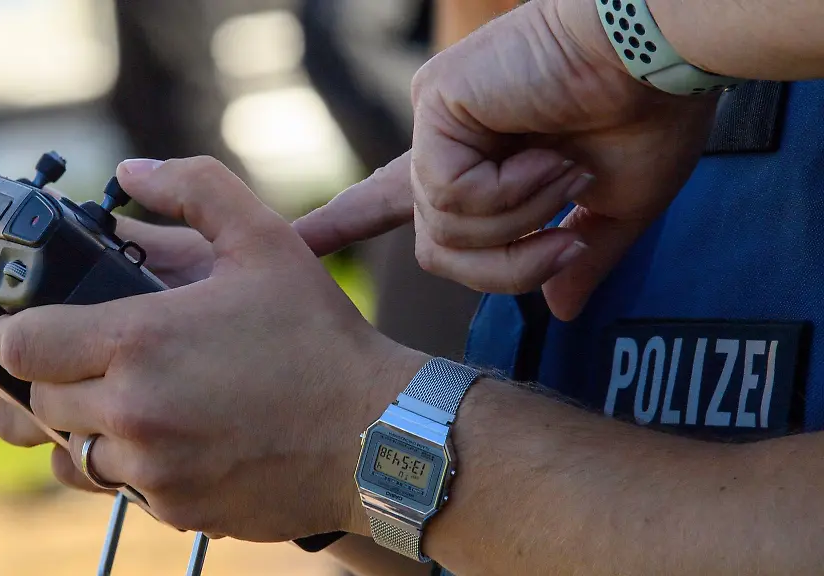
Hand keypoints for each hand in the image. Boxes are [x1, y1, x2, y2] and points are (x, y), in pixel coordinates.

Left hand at [0, 156, 427, 540]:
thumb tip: (131, 172)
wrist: (378, 436)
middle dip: (58, 376)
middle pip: (36, 401)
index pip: (19, 344)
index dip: (23, 329)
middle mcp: (133, 412)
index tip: (47, 323)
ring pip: (71, 453)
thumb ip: (193, 189)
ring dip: (89, 426)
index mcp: (140, 341)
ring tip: (141, 400)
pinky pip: (122, 488)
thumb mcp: (265, 240)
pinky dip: (135, 464)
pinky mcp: (177, 510)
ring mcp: (152, 470)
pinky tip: (182, 436)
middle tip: (106, 357)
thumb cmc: (320, 337)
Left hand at [298, 0, 719, 320]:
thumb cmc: (648, 115)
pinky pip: (450, 194)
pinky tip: (545, 156)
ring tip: (566, 171)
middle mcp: (447, 142)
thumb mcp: (615, 208)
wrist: (663, 56)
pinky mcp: (436, 103)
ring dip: (520, 221)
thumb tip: (559, 310)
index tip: (299, 241)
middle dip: (504, 268)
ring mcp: (437, 121)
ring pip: (444, 228)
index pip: (393, 200)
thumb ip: (576, 258)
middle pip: (435, 249)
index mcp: (480, 162)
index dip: (348, 221)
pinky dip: (509, 194)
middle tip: (567, 243)